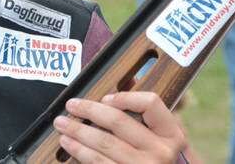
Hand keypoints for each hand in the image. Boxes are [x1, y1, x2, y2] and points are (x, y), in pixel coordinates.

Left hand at [53, 92, 185, 163]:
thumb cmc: (161, 162)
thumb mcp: (164, 140)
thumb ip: (148, 115)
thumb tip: (129, 79)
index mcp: (172, 135)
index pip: (150, 103)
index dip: (125, 97)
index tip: (105, 98)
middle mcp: (160, 152)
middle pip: (118, 121)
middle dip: (89, 110)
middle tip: (72, 105)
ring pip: (104, 143)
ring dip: (78, 131)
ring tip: (62, 124)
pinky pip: (99, 163)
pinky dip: (80, 152)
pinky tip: (70, 144)